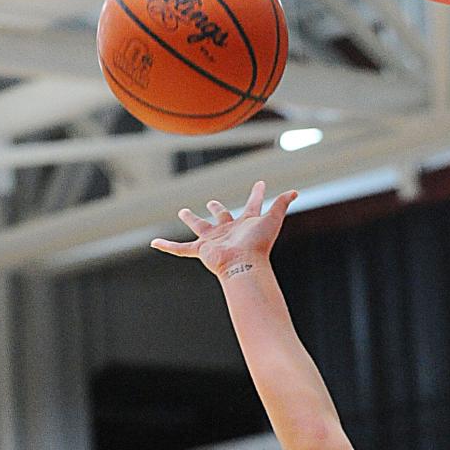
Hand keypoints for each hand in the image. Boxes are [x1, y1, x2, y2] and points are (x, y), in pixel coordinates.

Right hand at [150, 180, 296, 277]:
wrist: (245, 264)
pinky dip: (168, 247)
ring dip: (192, 220)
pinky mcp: (202, 249)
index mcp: (247, 224)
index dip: (258, 194)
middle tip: (212, 203)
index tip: (261, 184)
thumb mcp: (272, 219)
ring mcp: (215, 240)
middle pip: (222, 216)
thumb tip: (295, 191)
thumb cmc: (259, 245)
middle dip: (217, 209)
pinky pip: (181, 249)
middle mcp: (230, 231)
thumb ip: (281, 204)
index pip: (253, 205)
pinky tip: (155, 244)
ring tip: (183, 212)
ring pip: (200, 227)